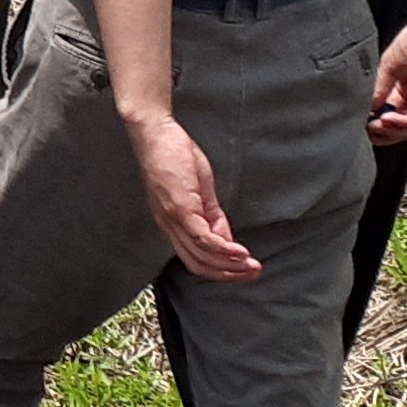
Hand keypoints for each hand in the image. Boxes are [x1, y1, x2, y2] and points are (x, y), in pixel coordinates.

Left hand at [133, 112, 256, 279]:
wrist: (154, 132)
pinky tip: (239, 252)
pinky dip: (222, 249)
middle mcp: (169, 226)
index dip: (220, 270)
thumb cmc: (172, 155)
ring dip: (229, 265)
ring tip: (251, 266)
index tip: (244, 270)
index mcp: (172, 223)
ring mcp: (173, 218)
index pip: (195, 258)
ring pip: (201, 255)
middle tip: (252, 274)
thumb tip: (227, 239)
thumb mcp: (199, 190)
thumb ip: (212, 216)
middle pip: (198, 264)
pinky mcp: (179, 206)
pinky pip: (202, 237)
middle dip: (228, 274)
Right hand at [369, 14, 406, 141]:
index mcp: (406, 90)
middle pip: (403, 125)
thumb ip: (380, 89)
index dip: (378, 122)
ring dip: (394, 129)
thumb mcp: (389, 67)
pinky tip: (390, 118)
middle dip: (385, 131)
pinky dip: (406, 122)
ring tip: (377, 126)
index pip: (392, 114)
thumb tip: (369, 110)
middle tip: (369, 132)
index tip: (362, 126)